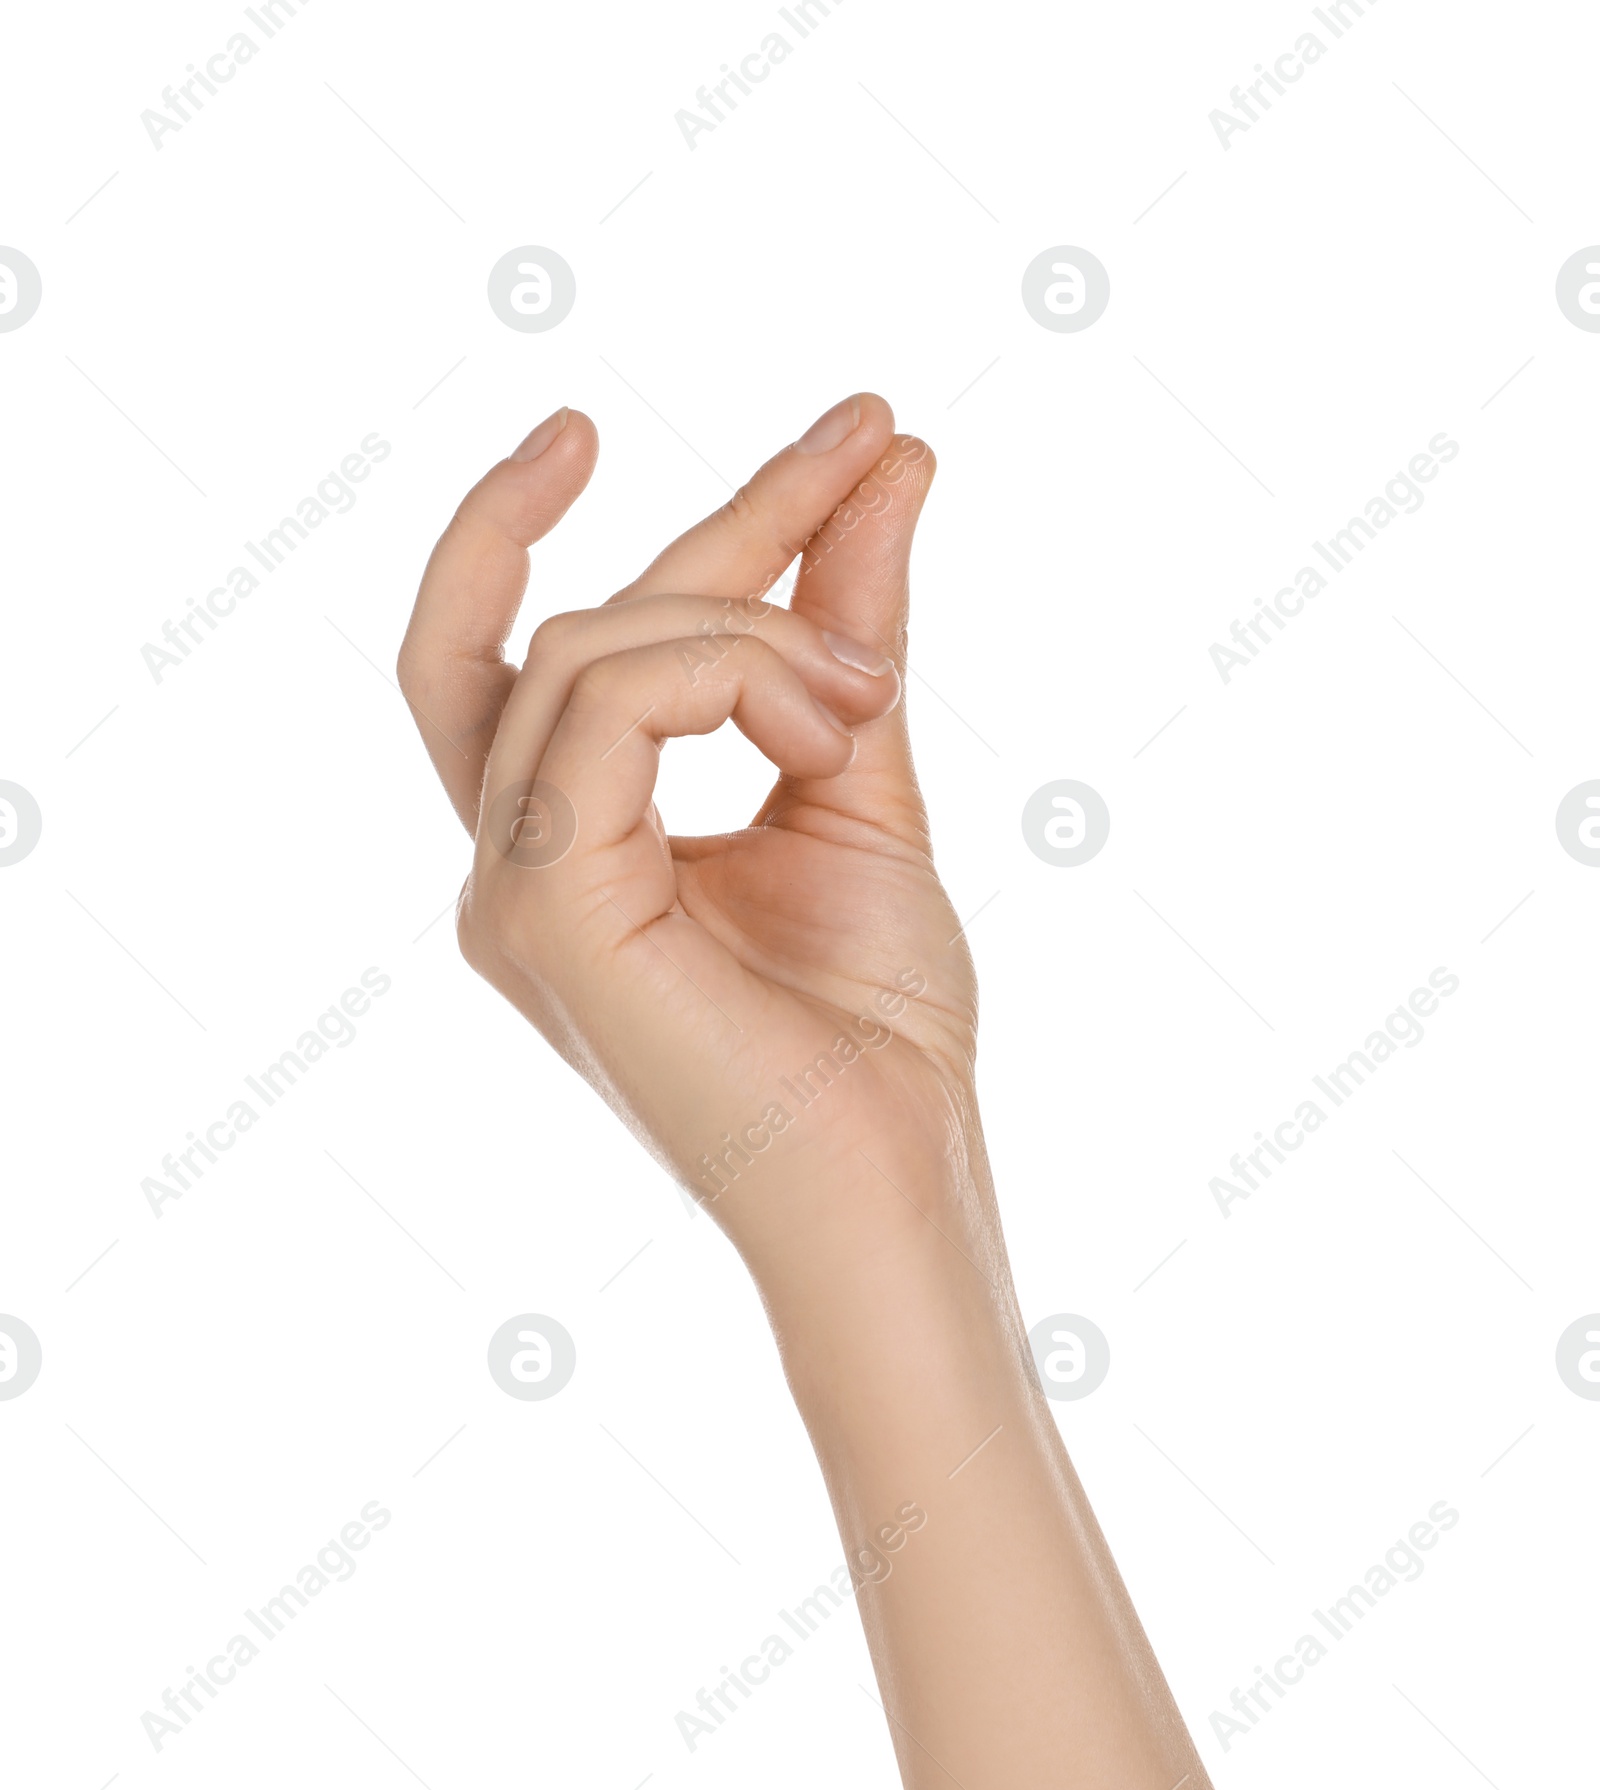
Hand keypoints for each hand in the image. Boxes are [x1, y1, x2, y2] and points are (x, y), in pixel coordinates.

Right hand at [398, 394, 981, 1268]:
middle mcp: (510, 868)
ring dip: (752, 626)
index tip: (824, 431)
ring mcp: (509, 894)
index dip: (666, 524)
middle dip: (731, 522)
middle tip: (870, 434)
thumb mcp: (859, 779)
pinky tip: (829, 723)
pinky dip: (727, 674)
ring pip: (584, 651)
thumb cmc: (880, 1029)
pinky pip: (605, 707)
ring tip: (865, 695)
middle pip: (568, 628)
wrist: (897, 1180)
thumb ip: (841, 631)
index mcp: (567, 849)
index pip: (554, 648)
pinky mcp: (544, 911)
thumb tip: (883, 463)